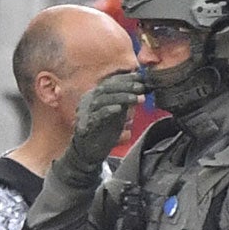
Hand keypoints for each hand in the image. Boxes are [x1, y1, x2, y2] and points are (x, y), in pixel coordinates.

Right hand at [55, 69, 149, 185]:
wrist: (91, 151)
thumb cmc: (105, 130)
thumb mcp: (119, 112)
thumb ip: (127, 101)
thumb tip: (142, 88)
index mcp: (96, 94)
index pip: (112, 81)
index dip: (127, 78)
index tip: (142, 78)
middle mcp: (89, 99)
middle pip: (107, 87)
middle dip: (126, 86)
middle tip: (141, 88)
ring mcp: (86, 111)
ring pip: (102, 99)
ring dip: (121, 97)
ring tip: (136, 99)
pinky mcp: (85, 124)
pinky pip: (96, 115)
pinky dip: (108, 110)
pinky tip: (118, 108)